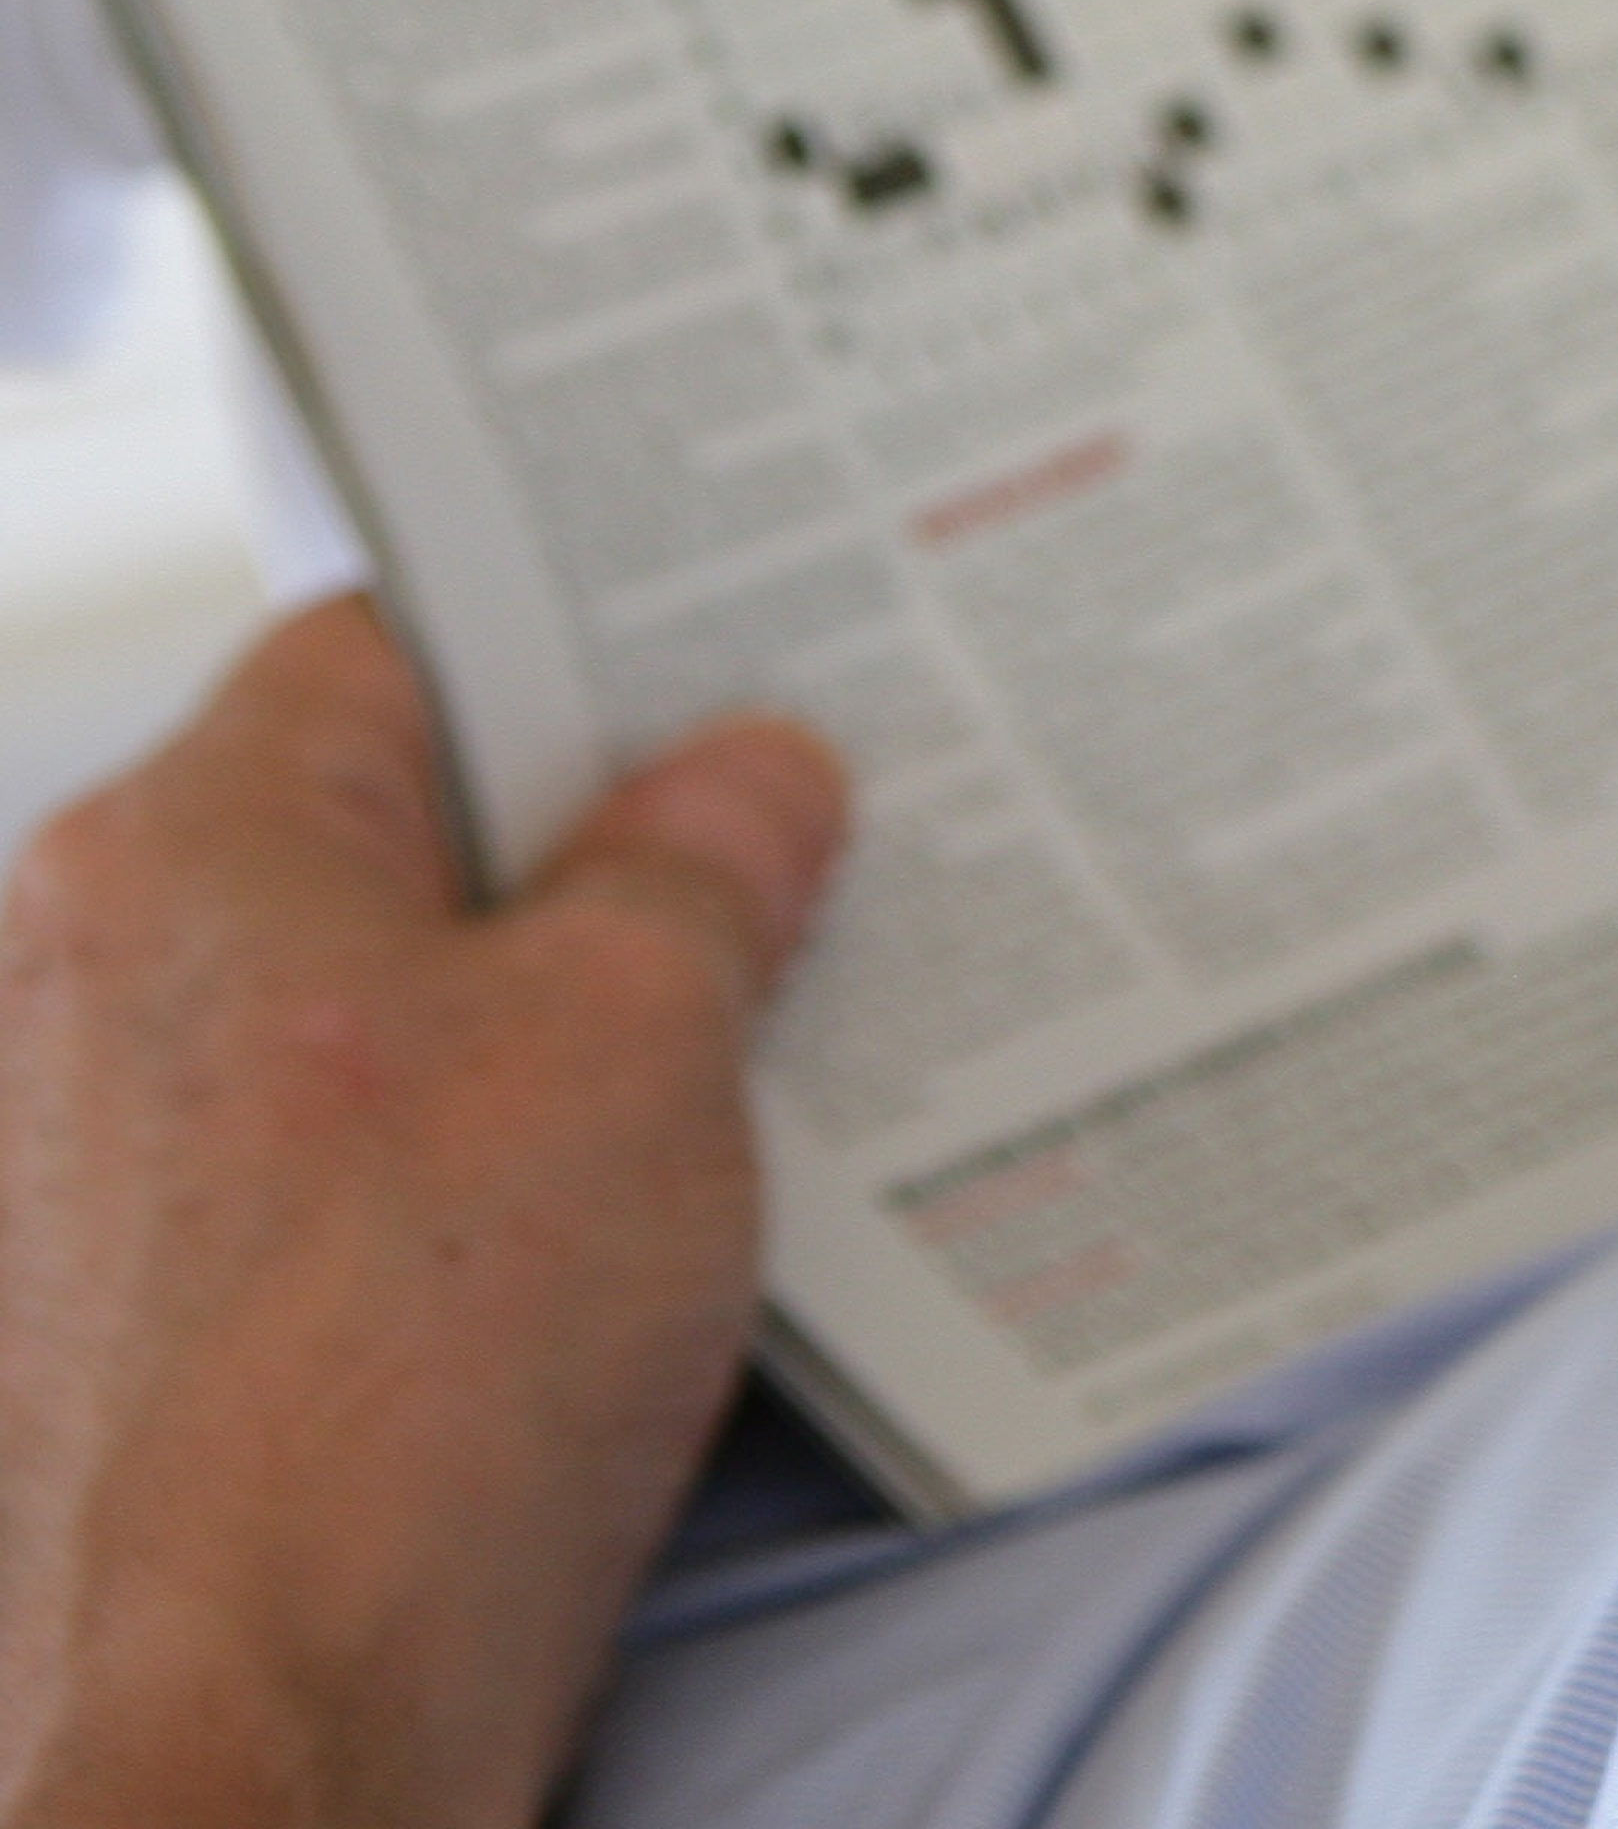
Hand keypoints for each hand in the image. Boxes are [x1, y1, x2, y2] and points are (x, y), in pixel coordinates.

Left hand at [0, 602, 847, 1828]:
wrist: (262, 1726)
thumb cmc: (406, 1379)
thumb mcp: (645, 1037)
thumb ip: (703, 865)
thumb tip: (742, 780)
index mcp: (174, 858)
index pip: (399, 644)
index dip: (588, 644)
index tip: (742, 668)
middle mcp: (80, 994)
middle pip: (387, 842)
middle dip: (599, 860)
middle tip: (791, 874)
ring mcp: (91, 1181)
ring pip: (377, 1024)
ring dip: (555, 1039)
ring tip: (736, 1077)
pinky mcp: (136, 1341)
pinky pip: (347, 1190)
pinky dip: (485, 1191)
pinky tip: (619, 1244)